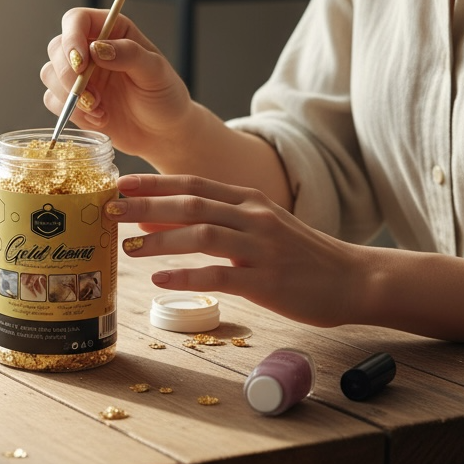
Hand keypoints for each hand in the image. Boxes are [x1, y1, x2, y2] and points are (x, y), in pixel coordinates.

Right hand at [41, 8, 193, 158]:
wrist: (162, 133)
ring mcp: (79, 75)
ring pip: (50, 74)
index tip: (80, 63)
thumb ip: (130, 55)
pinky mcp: (72, 99)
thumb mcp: (156, 73)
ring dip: (70, 96)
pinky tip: (99, 120)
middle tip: (92, 98)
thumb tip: (97, 48)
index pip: (77, 20)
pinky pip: (52, 100)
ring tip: (100, 111)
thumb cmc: (165, 97)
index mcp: (112, 31)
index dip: (71, 38)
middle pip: (57, 48)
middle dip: (69, 75)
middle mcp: (90, 49)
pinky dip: (71, 113)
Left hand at [112, 173, 365, 327]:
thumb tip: (154, 219)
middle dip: (145, 205)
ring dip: (160, 240)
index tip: (119, 183)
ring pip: (202, 235)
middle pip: (190, 203)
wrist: (353, 278)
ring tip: (128, 248)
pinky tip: (160, 280)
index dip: (153, 183)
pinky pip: (219, 276)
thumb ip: (210, 219)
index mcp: (247, 199)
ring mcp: (261, 248)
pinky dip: (186, 277)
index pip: (192, 183)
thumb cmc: (297, 253)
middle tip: (110, 211)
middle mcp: (252, 217)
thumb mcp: (255, 226)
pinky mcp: (267, 280)